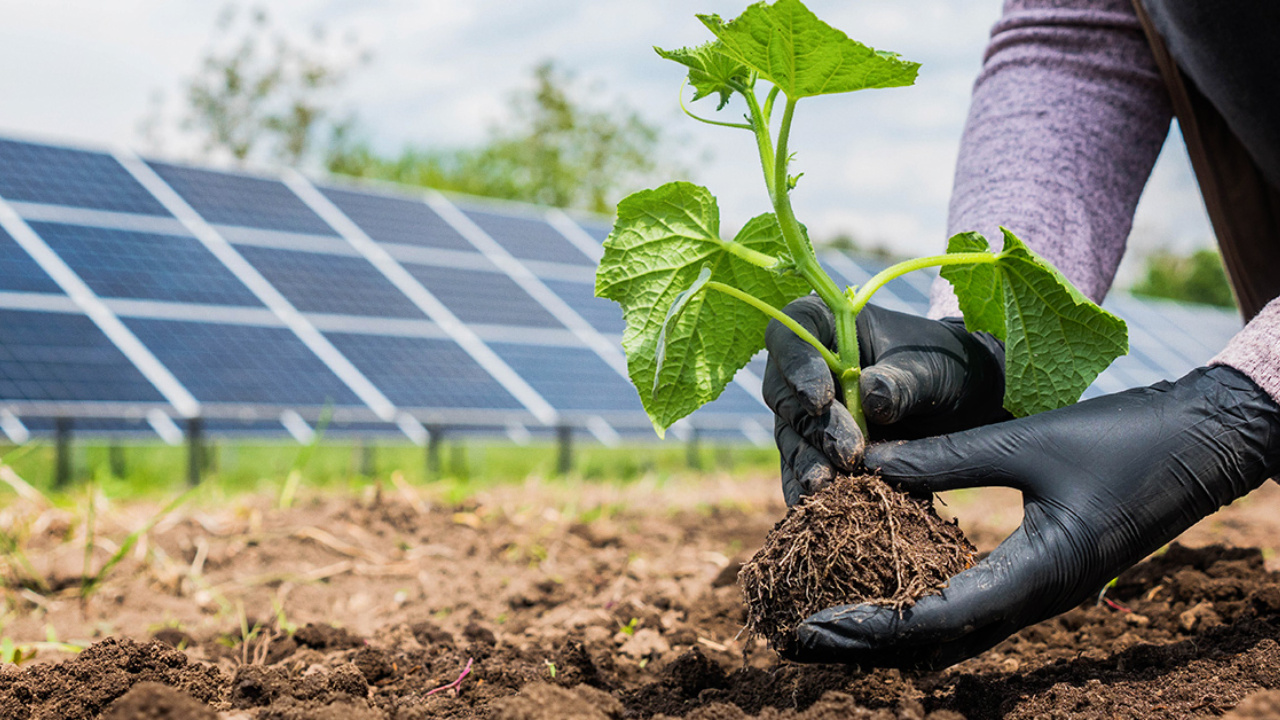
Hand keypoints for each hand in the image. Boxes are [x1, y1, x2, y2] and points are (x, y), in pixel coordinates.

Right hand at [763, 295, 1007, 505]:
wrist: (967, 402)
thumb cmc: (948, 366)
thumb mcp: (934, 368)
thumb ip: (902, 381)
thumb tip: (870, 397)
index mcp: (829, 325)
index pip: (791, 333)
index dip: (796, 365)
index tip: (821, 399)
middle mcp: (807, 366)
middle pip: (785, 393)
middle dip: (815, 427)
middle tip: (850, 453)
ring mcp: (806, 410)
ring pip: (790, 436)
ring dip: (808, 463)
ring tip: (830, 488)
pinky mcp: (815, 449)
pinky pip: (800, 470)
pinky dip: (807, 491)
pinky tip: (816, 511)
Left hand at [785, 365, 1279, 668]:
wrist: (1202, 444)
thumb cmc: (1122, 440)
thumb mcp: (1026, 444)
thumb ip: (945, 458)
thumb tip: (866, 462)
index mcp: (1036, 578)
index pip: (934, 621)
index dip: (868, 627)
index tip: (811, 626)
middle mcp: (1034, 600)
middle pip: (936, 644)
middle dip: (867, 644)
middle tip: (800, 638)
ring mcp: (1040, 594)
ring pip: (953, 633)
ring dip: (892, 633)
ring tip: (830, 622)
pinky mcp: (1041, 577)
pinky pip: (972, 608)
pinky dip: (922, 608)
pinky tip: (887, 590)